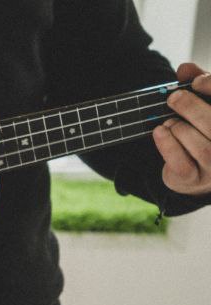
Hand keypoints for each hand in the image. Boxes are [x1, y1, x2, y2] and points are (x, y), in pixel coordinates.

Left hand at [154, 64, 210, 195]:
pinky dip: (167, 144)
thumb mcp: (203, 104)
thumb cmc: (202, 129)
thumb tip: (185, 68)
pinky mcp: (195, 179)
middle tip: (173, 98)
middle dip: (192, 107)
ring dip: (180, 128)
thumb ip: (197, 84)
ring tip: (169, 121)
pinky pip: (181, 163)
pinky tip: (160, 131)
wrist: (195, 170)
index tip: (197, 82)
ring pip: (201, 145)